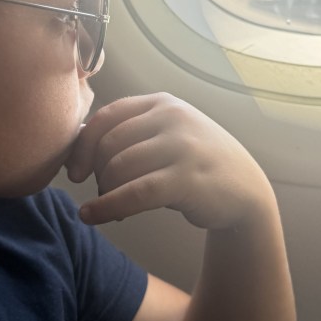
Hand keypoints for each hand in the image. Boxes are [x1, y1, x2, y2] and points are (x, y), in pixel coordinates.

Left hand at [64, 93, 275, 228]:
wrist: (245, 190)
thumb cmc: (196, 163)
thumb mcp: (167, 135)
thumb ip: (130, 132)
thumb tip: (77, 136)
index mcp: (163, 103)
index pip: (107, 116)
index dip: (83, 144)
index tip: (75, 171)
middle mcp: (172, 117)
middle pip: (109, 144)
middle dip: (97, 173)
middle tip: (101, 194)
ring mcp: (182, 146)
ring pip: (119, 168)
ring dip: (104, 193)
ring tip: (109, 207)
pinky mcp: (187, 179)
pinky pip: (134, 193)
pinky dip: (107, 206)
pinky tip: (92, 216)